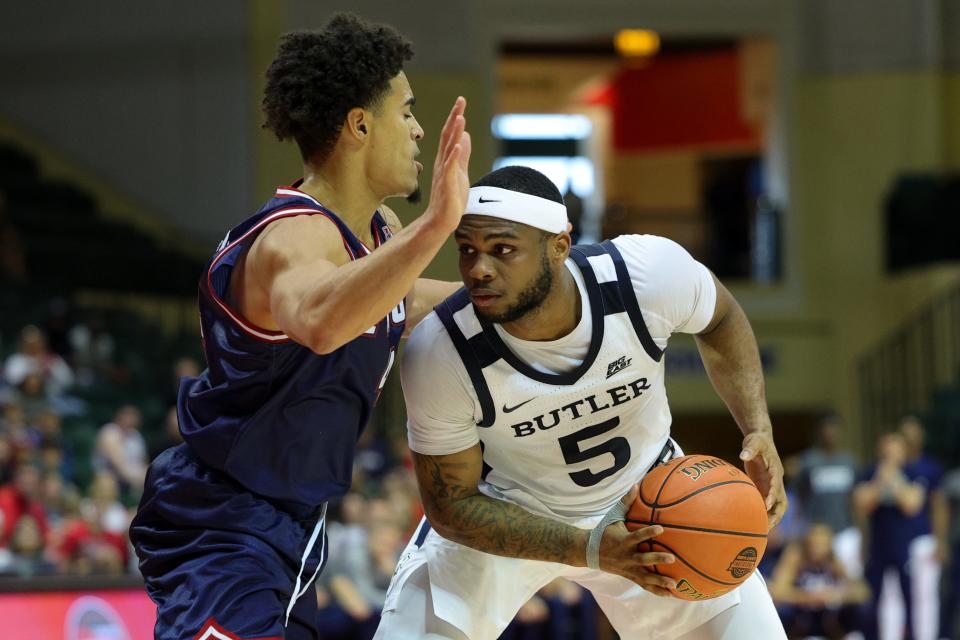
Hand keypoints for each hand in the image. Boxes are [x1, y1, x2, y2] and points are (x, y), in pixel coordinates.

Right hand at [424, 97, 470, 233]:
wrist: (440, 221)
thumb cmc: (450, 198)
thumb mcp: (460, 172)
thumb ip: (462, 154)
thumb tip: (464, 136)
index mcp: (446, 159)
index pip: (450, 134)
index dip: (455, 117)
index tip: (461, 101)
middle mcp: (442, 163)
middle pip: (448, 135)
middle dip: (454, 117)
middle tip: (460, 100)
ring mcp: (444, 173)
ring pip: (448, 148)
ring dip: (454, 133)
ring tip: (460, 117)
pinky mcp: (447, 184)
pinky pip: (450, 168)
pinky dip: (453, 155)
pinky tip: (457, 145)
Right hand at [598, 485, 676, 596]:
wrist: (588, 552)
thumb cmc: (604, 531)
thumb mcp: (613, 516)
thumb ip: (626, 502)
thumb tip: (637, 485)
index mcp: (623, 541)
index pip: (637, 536)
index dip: (648, 533)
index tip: (661, 528)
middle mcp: (626, 556)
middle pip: (643, 559)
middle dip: (656, 559)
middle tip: (672, 559)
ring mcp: (628, 568)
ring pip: (645, 577)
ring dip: (659, 581)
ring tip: (674, 585)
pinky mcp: (629, 576)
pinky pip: (644, 585)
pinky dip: (656, 590)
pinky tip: (670, 595)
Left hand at [740, 431, 787, 528]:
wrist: (761, 440)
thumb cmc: (757, 441)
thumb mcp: (753, 442)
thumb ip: (749, 448)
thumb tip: (744, 455)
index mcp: (775, 470)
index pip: (777, 485)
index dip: (773, 495)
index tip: (767, 505)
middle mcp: (776, 481)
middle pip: (782, 502)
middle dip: (777, 514)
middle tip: (767, 526)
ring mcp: (772, 486)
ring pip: (776, 506)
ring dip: (772, 518)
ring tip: (761, 531)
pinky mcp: (765, 488)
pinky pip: (767, 503)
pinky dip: (763, 513)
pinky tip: (754, 523)